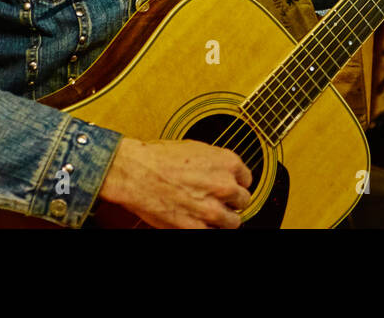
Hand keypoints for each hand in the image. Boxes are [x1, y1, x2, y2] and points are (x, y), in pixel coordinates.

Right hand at [98, 138, 251, 228]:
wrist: (137, 172)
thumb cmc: (159, 158)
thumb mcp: (195, 149)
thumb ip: (215, 163)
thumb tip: (223, 172)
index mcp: (227, 162)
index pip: (246, 179)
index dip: (235, 183)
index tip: (229, 186)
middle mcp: (224, 185)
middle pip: (243, 201)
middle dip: (230, 201)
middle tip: (217, 201)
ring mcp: (212, 209)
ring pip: (233, 222)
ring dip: (223, 219)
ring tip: (209, 214)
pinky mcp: (197, 227)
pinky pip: (214, 233)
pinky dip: (207, 228)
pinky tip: (198, 221)